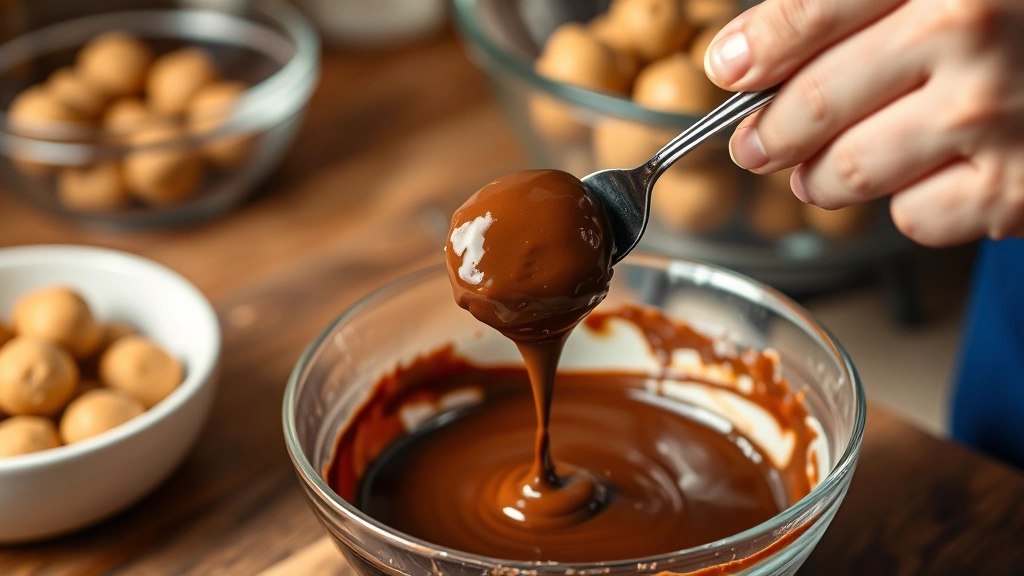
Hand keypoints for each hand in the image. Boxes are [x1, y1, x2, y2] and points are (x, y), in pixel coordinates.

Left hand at [704, 0, 1023, 245]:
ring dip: (820, 179)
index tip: (726, 70)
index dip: (752, 51)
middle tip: (755, 144)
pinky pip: (910, 217)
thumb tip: (745, 54)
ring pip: (847, 175)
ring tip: (819, 169)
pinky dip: (903, 204)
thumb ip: (850, 4)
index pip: (805, 17)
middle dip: (768, 134)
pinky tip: (923, 174)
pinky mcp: (1015, 194)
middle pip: (811, 108)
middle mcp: (968, 38)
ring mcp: (995, 120)